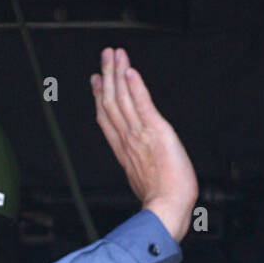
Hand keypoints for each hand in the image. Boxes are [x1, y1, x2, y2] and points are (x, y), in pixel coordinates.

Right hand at [90, 47, 198, 242]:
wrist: (167, 208)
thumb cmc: (162, 201)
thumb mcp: (144, 181)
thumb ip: (139, 167)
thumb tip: (139, 167)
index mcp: (125, 152)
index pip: (107, 119)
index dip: (100, 97)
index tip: (96, 80)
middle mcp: (128, 140)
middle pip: (111, 103)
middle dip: (107, 76)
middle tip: (105, 55)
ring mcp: (140, 135)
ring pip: (123, 99)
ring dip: (118, 73)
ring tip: (115, 54)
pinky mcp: (155, 131)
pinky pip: (142, 104)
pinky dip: (135, 86)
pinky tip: (130, 71)